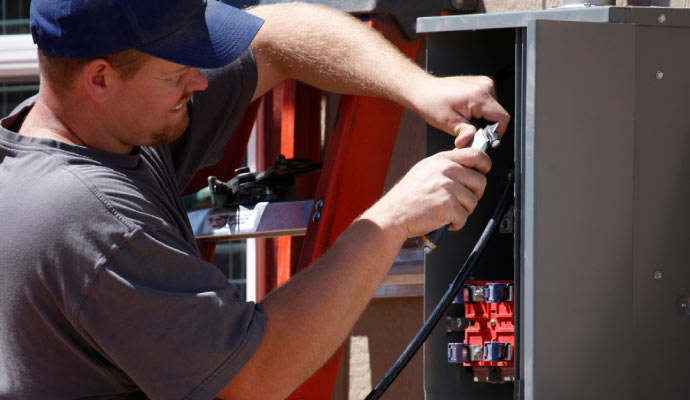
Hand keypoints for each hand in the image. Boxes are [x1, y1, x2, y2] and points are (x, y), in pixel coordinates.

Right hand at [361, 147, 490, 238]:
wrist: (393, 215)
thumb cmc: (407, 197)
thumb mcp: (425, 170)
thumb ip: (446, 165)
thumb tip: (467, 167)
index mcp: (441, 160)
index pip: (476, 154)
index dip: (484, 164)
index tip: (483, 171)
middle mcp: (446, 170)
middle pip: (480, 180)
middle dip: (474, 194)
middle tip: (462, 201)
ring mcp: (448, 187)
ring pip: (473, 201)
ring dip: (463, 210)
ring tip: (447, 211)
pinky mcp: (448, 205)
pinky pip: (464, 216)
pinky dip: (457, 223)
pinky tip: (444, 220)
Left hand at [411, 75, 509, 147]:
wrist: (423, 90)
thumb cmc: (432, 103)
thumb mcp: (448, 122)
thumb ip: (465, 133)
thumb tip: (472, 145)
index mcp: (479, 95)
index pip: (502, 118)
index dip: (496, 133)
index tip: (486, 141)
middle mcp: (485, 86)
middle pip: (498, 115)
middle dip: (485, 127)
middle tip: (468, 130)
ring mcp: (483, 83)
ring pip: (493, 110)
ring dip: (481, 120)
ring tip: (464, 120)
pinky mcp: (480, 84)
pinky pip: (487, 103)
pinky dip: (479, 112)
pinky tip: (466, 113)